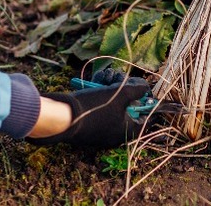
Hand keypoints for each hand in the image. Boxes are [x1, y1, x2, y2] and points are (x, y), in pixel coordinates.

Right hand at [27, 71, 149, 147]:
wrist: (61, 116)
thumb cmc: (95, 107)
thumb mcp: (121, 94)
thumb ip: (137, 90)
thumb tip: (145, 87)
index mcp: (126, 132)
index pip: (146, 120)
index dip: (148, 105)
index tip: (148, 93)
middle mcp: (115, 133)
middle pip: (128, 107)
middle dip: (124, 89)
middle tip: (119, 78)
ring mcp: (101, 128)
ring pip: (113, 103)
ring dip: (111, 87)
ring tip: (104, 77)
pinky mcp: (89, 122)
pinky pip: (100, 106)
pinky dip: (100, 93)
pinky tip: (95, 81)